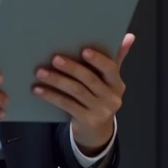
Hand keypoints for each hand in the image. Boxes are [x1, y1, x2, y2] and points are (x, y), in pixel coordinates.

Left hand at [34, 34, 133, 155]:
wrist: (96, 130)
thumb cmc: (99, 97)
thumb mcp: (109, 80)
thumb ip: (116, 58)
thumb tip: (129, 36)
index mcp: (117, 84)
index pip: (111, 69)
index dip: (98, 60)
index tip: (84, 50)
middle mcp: (112, 98)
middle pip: (90, 80)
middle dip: (71, 68)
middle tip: (54, 58)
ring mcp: (100, 112)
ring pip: (76, 92)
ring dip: (57, 80)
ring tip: (40, 72)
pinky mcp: (86, 121)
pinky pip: (66, 105)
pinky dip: (51, 96)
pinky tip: (38, 89)